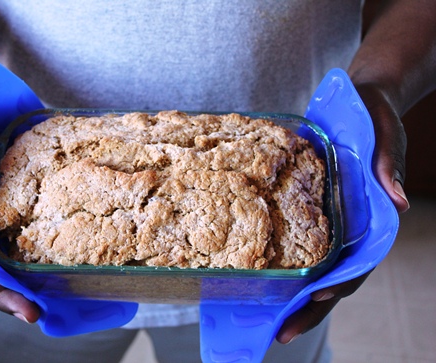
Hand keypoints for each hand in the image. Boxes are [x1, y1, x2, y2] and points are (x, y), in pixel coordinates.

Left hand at [275, 83, 408, 343]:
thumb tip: (399, 203)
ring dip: (292, 295)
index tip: (314, 299)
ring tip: (265, 317)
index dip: (338, 285)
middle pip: (332, 277)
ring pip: (314, 268)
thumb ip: (389, 168)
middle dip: (308, 308)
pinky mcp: (312, 210)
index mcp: (370, 218)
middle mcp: (349, 228)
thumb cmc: (377, 120)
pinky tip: (262, 276)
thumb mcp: (386, 137)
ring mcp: (330, 223)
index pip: (357, 263)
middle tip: (281, 332)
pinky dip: (284, 262)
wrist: (362, 103)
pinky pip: (299, 241)